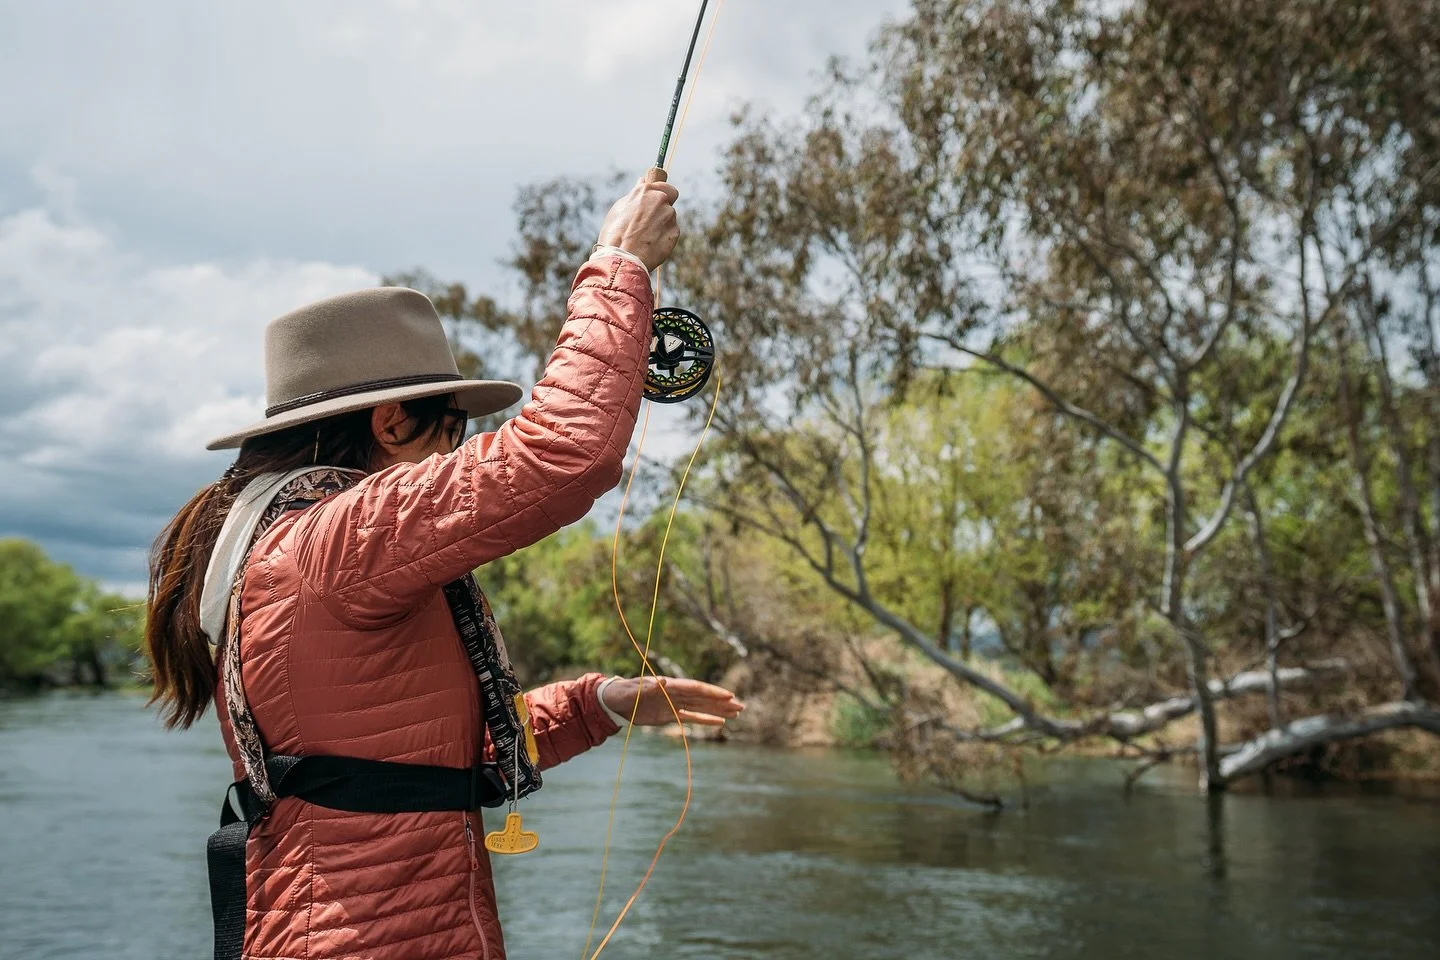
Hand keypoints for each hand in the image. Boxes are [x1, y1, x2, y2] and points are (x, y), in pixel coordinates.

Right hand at [596, 169, 680, 271]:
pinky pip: (671, 232)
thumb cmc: (615, 233)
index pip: (665, 186)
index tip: (657, 201)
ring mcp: (669, 216)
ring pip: (670, 218)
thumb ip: (635, 194)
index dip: (662, 193)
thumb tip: (642, 181)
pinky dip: (664, 237)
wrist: (622, 257)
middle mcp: (660, 200)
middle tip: (650, 221)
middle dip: (663, 208)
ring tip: (645, 237)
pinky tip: (651, 244)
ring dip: (662, 224)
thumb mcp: (619, 209)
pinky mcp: (674, 232)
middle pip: (670, 200)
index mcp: (645, 191)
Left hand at [601, 676, 743, 726]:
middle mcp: (675, 693)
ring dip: (719, 710)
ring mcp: (674, 704)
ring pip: (701, 707)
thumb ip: (648, 688)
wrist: (613, 701)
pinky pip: (692, 718)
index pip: (695, 689)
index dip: (712, 692)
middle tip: (741, 706)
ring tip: (737, 713)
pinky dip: (706, 720)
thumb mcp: (633, 691)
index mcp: (669, 685)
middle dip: (722, 702)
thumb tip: (663, 682)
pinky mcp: (670, 715)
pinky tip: (720, 723)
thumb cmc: (622, 693)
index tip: (729, 696)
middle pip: (703, 698)